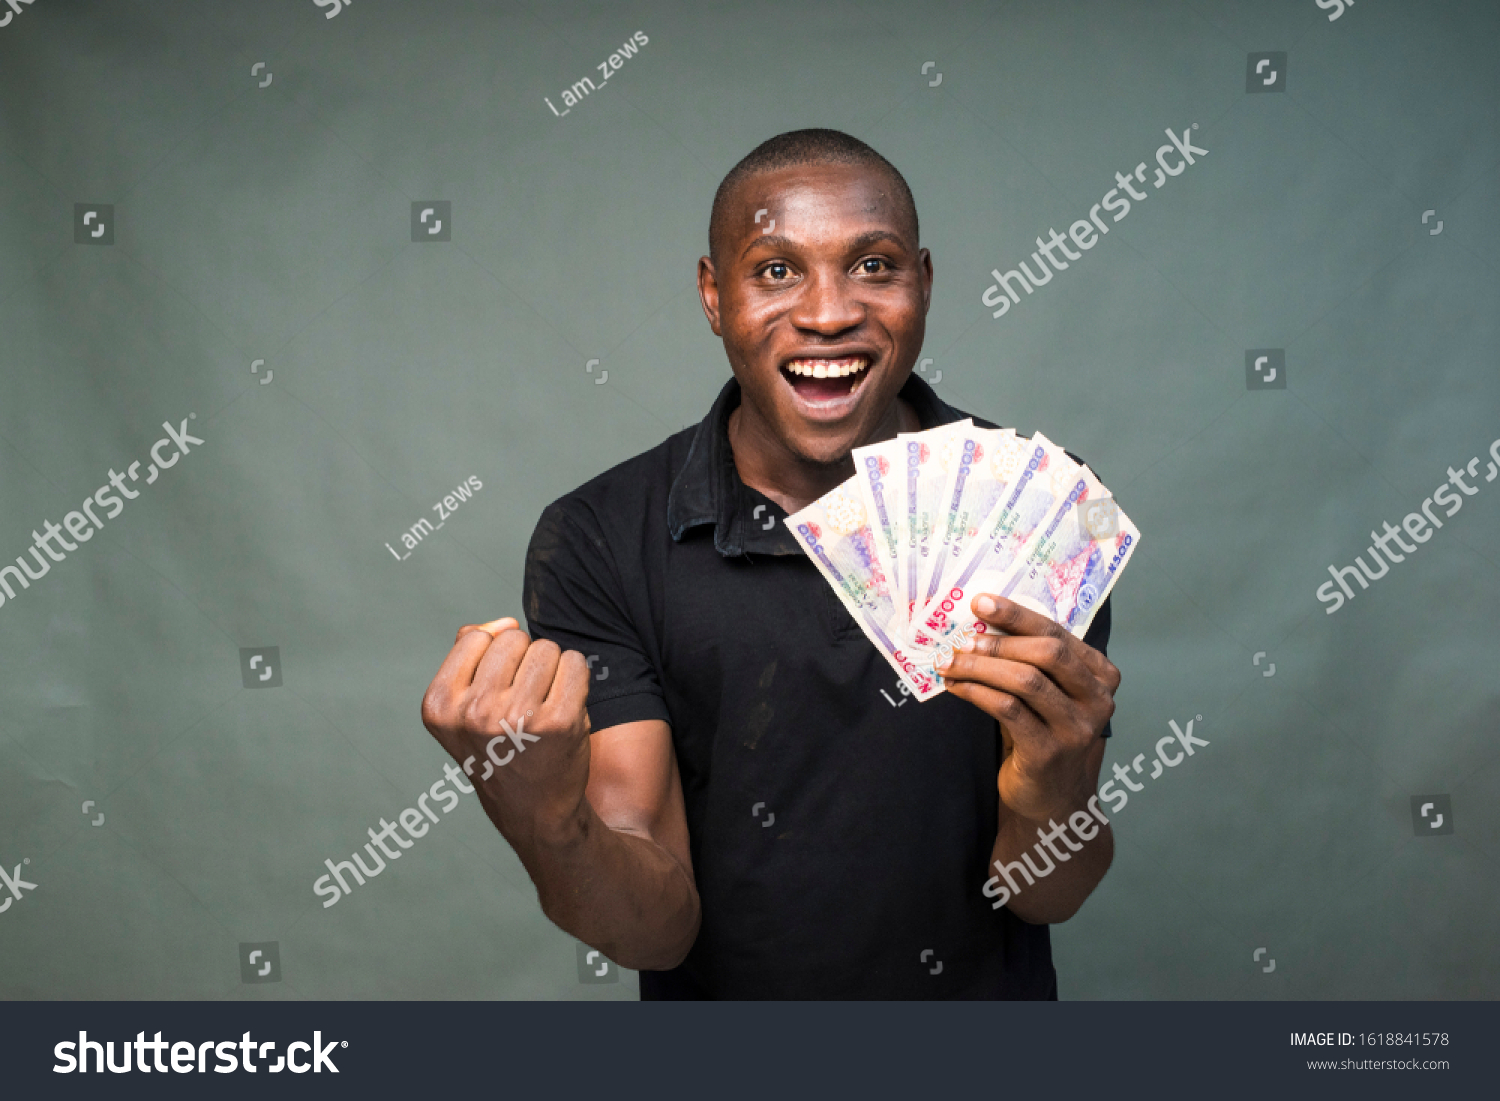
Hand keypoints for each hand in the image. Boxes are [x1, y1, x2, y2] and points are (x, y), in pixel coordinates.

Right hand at [421, 617, 593, 841]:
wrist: (534, 809)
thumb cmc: (499, 748)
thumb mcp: (461, 708)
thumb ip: (468, 654)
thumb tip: (505, 622)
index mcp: (440, 706)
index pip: (476, 638)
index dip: (493, 657)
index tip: (495, 692)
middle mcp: (474, 713)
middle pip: (514, 638)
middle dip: (524, 660)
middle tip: (523, 701)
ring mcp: (517, 718)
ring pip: (547, 648)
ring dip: (551, 670)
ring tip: (542, 707)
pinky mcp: (559, 721)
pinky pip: (576, 663)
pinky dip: (576, 680)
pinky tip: (565, 709)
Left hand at [937, 595, 1119, 821]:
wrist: (1049, 795)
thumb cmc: (1041, 731)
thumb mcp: (1045, 692)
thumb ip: (1029, 660)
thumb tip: (979, 622)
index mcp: (1100, 675)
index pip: (1058, 633)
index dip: (1017, 615)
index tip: (980, 602)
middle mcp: (1097, 700)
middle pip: (1048, 653)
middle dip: (998, 641)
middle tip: (960, 638)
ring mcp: (1077, 728)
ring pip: (1026, 681)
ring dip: (980, 667)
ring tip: (949, 661)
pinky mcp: (1050, 752)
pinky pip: (1009, 711)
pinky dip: (977, 693)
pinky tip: (956, 686)